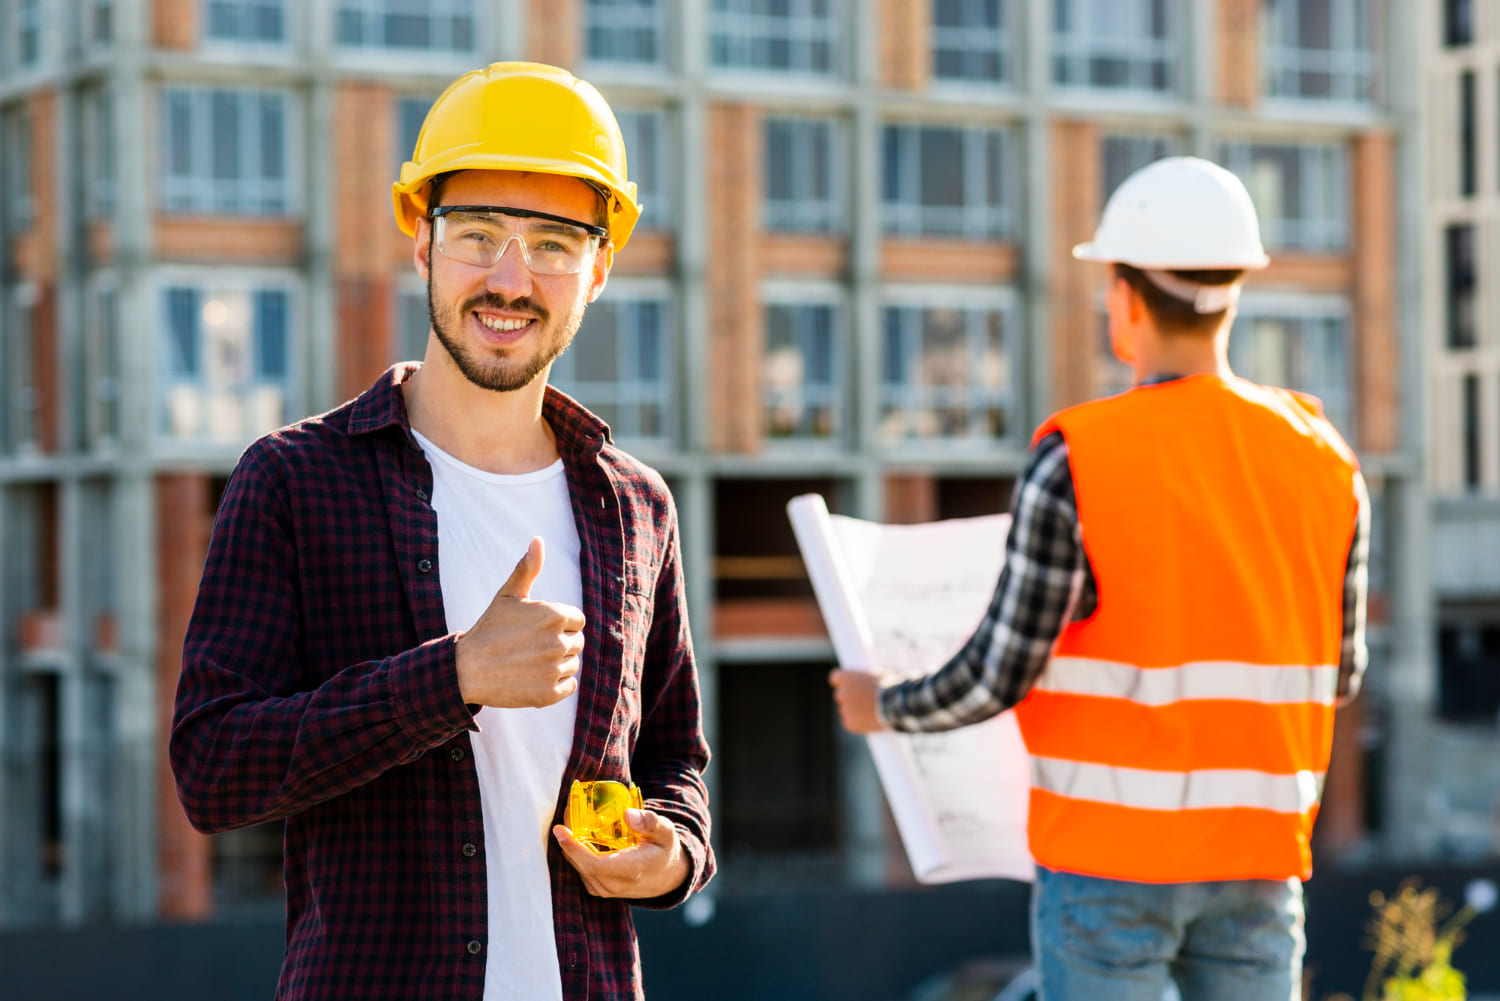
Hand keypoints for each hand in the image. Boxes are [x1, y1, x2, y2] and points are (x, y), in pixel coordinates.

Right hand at [455, 537, 586, 707]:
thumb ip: (527, 568)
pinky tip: (533, 677)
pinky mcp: (549, 694)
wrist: (466, 669)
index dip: (558, 624)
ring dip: (557, 664)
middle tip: (531, 647)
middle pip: (576, 643)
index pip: (576, 620)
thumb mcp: (508, 595)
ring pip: (572, 664)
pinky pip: (568, 686)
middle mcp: (558, 642)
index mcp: (554, 615)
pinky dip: (556, 684)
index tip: (536, 629)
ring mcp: (554, 669)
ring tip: (529, 662)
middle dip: (559, 643)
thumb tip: (537, 540)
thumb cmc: (489, 629)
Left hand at [553, 808, 688, 898]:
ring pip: (579, 870)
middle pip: (582, 865)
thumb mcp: (665, 832)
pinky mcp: (601, 889)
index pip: (594, 864)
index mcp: (631, 869)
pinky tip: (576, 840)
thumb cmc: (664, 850)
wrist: (667, 877)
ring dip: (570, 849)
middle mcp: (616, 884)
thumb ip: (649, 821)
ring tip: (568, 826)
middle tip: (562, 820)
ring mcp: (608, 890)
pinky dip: (576, 857)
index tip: (561, 830)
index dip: (574, 848)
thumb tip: (627, 814)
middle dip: (567, 843)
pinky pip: (582, 873)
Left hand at [829, 668, 888, 733]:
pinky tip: (871, 720)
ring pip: (846, 710)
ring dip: (855, 710)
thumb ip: (868, 677)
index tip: (850, 684)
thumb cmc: (890, 686)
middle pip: (840, 695)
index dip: (844, 682)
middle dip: (850, 697)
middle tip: (864, 699)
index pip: (835, 678)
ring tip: (872, 711)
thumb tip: (871, 678)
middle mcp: (841, 693)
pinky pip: (851, 722)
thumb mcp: (880, 673)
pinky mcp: (849, 723)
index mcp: (845, 677)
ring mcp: (844, 709)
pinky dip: (858, 723)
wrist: (895, 705)